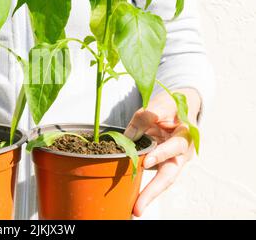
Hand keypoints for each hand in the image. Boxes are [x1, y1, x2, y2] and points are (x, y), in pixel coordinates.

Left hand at [124, 88, 200, 216]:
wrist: (181, 107)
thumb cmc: (171, 105)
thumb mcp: (158, 104)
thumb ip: (144, 118)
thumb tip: (128, 137)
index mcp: (186, 135)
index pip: (174, 147)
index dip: (160, 154)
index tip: (145, 162)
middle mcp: (181, 153)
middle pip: (169, 175)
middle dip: (152, 192)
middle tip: (138, 208)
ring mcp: (173, 160)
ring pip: (161, 180)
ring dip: (147, 194)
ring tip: (134, 207)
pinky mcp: (163, 163)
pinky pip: (152, 174)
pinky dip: (142, 184)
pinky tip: (131, 195)